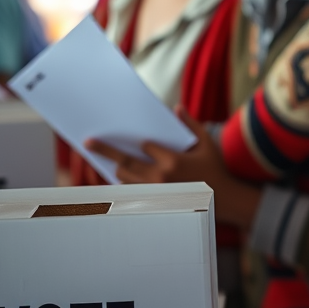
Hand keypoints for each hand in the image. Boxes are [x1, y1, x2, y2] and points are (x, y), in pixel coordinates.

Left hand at [85, 106, 260, 227]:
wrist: (220, 198)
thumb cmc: (214, 168)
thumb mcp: (207, 144)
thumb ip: (191, 124)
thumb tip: (176, 107)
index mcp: (173, 160)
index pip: (146, 146)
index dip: (140, 141)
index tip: (136, 137)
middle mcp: (160, 176)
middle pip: (127, 162)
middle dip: (106, 151)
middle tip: (88, 142)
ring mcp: (154, 190)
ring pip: (125, 177)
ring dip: (115, 166)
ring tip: (102, 157)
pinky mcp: (153, 199)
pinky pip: (130, 188)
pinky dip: (123, 180)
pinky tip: (116, 172)